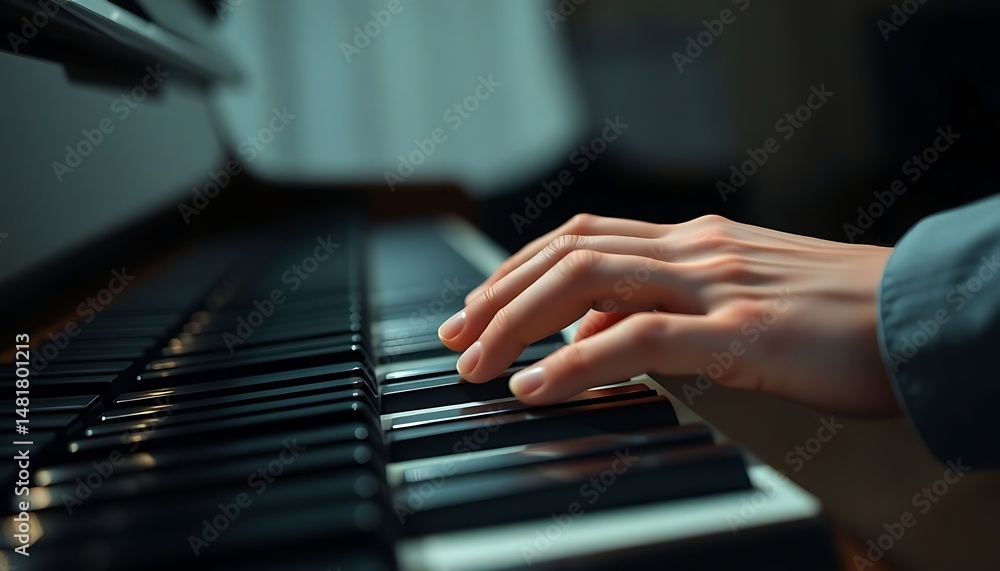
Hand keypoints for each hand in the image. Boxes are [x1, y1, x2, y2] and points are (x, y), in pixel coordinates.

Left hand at [438, 213, 900, 416]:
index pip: (581, 238)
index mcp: (692, 243)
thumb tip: (589, 343)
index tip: (475, 307)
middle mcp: (694, 251)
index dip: (516, 269)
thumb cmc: (836, 317)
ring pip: (589, 280)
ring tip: (477, 361)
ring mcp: (715, 285)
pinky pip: (638, 338)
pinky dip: (575, 362)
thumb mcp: (736, 305)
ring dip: (517, 320)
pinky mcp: (742, 332)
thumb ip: (662, 313)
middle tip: (455, 338)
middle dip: (498, 295)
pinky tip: (537, 386)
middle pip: (568, 253)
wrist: (924, 315)